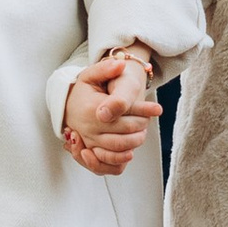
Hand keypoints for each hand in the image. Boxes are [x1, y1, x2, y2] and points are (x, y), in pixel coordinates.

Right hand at [60, 45, 160, 173]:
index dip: (143, 110)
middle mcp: (90, 128)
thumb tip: (120, 64)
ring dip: (136, 140)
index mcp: (92, 108)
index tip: (157, 109)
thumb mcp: (90, 75)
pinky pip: (107, 163)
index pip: (123, 112)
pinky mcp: (91, 153)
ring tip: (142, 131)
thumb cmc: (84, 90)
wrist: (70, 106)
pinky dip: (121, 159)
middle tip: (148, 119)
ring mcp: (90, 142)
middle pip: (126, 130)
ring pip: (120, 147)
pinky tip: (131, 150)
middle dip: (141, 125)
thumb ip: (105, 68)